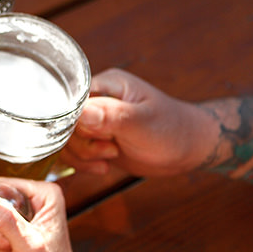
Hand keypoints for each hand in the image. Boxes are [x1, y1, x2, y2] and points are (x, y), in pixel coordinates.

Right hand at [60, 68, 217, 176]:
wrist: (187, 149)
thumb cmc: (172, 129)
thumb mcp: (143, 123)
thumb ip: (112, 116)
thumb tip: (80, 113)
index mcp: (105, 85)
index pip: (69, 101)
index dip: (74, 123)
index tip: (96, 137)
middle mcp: (95, 100)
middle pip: (64, 123)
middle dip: (83, 143)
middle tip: (110, 149)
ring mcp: (93, 120)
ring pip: (66, 140)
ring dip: (84, 156)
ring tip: (111, 156)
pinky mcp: (94, 139)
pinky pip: (73, 151)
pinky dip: (83, 163)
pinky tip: (104, 167)